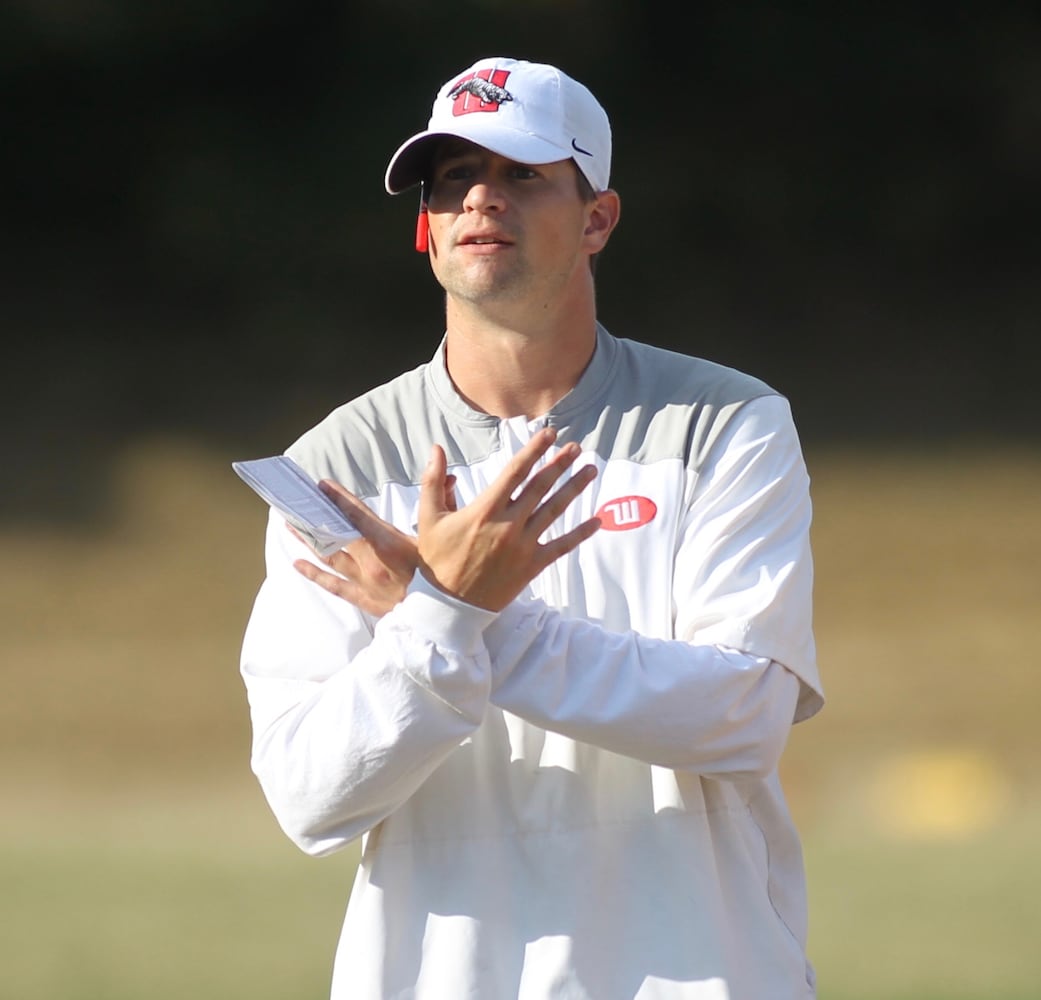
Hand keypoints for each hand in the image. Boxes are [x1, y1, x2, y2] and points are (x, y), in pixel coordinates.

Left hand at [291, 476, 456, 617]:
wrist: (447, 620)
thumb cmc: (448, 577)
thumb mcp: (444, 536)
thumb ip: (444, 502)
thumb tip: (449, 478)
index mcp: (389, 544)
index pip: (356, 514)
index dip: (338, 497)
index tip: (322, 485)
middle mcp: (371, 563)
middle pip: (335, 534)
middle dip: (317, 515)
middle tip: (299, 501)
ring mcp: (365, 583)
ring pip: (329, 557)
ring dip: (309, 540)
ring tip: (291, 525)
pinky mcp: (365, 600)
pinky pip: (333, 586)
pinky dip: (314, 574)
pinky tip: (298, 564)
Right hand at [417, 428, 599, 610]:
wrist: (448, 605)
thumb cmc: (438, 559)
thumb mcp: (428, 518)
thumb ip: (433, 481)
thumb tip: (436, 448)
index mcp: (485, 509)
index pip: (515, 471)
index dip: (534, 450)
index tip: (549, 434)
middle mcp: (508, 524)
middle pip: (540, 487)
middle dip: (559, 464)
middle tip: (575, 447)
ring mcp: (523, 546)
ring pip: (554, 511)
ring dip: (574, 489)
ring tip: (591, 470)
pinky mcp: (532, 566)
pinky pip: (561, 547)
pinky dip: (580, 534)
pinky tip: (597, 521)